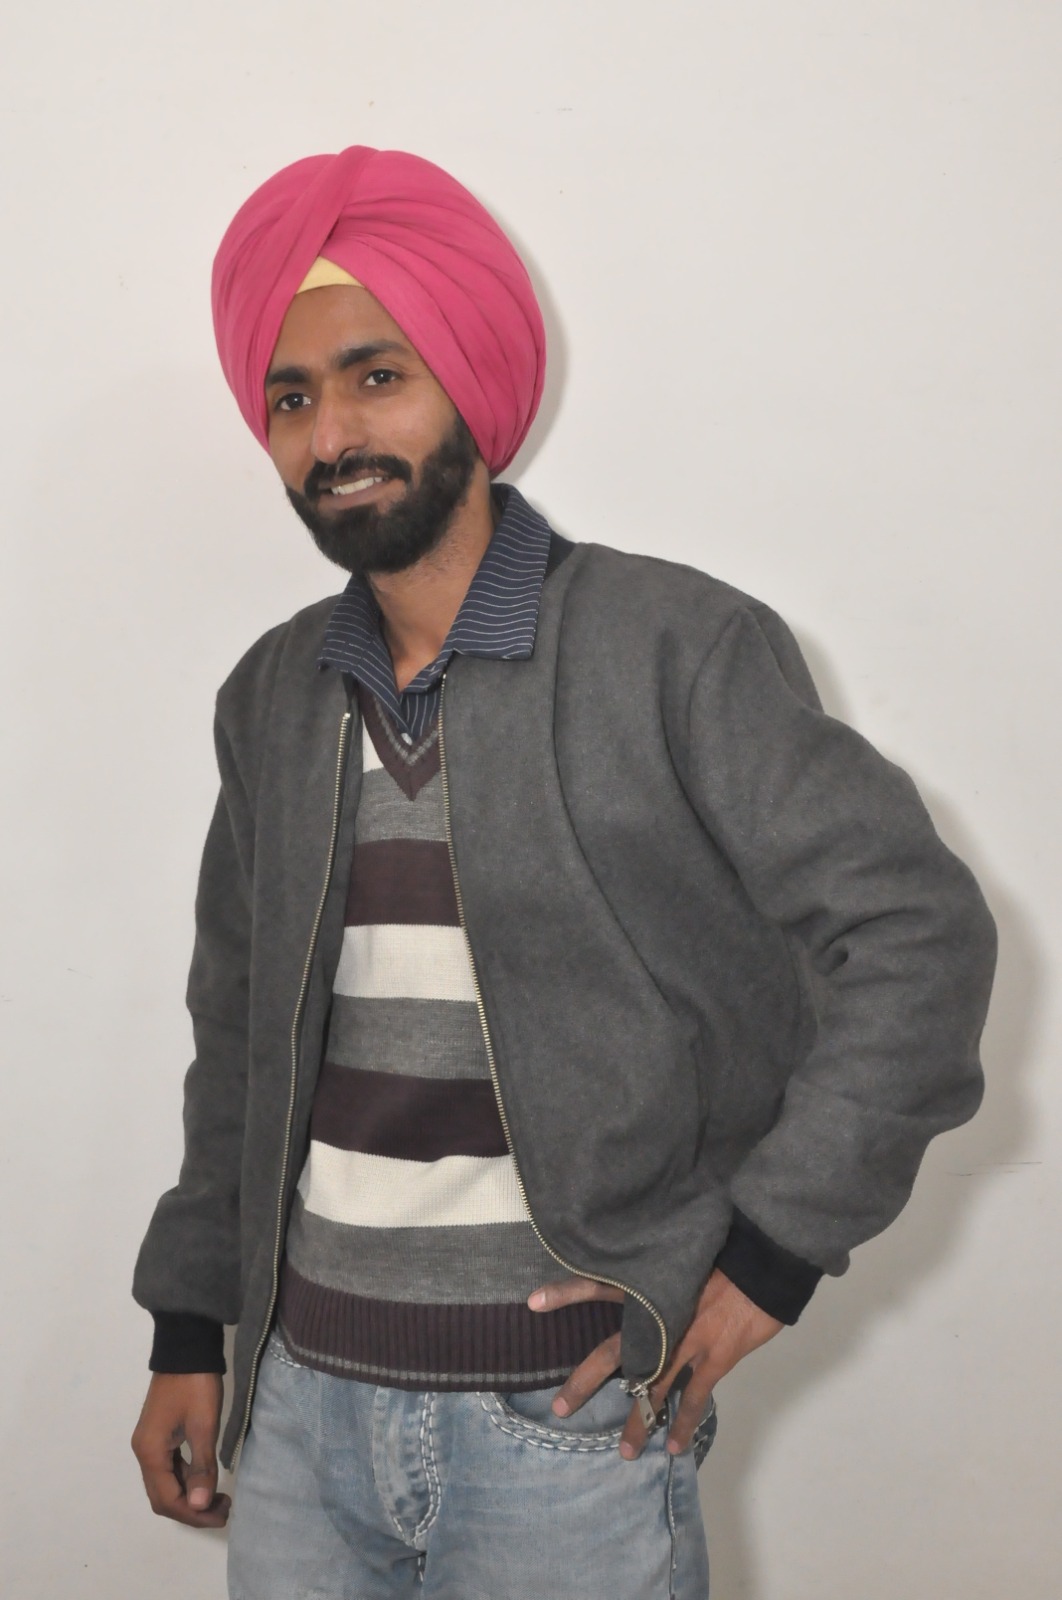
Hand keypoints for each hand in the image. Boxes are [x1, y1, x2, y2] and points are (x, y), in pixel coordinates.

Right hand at [131, 1372, 229, 1526]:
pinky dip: (186, 1480)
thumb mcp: (204, 1425)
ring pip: (165, 1484)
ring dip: (189, 1496)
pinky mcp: (158, 1434)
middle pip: (162, 1496)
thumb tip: (199, 1505)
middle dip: (192, 1509)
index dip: (194, 1513)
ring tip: (219, 1499)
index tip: (221, 1515)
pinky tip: (205, 1480)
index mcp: (150, 1452)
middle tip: (223, 1510)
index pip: (168, 1499)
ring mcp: (149, 1443)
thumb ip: (201, 1466)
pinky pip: (169, 1468)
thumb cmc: (196, 1384)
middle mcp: (144, 1451)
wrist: (186, 1346)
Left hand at [528, 1268, 781, 1458]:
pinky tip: (677, 1447)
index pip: (600, 1284)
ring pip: (654, 1388)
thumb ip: (659, 1266)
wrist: (763, 1261)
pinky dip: (686, 1423)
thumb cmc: (724, 1248)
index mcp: (651, 1285)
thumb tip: (639, 1268)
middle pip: (615, 1352)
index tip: (532, 1301)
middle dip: (587, 1382)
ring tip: (626, 1451)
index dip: (567, 1292)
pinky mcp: (715, 1358)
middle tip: (561, 1408)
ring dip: (639, 1421)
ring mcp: (687, 1340)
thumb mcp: (683, 1249)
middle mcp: (661, 1315)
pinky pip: (695, 1398)